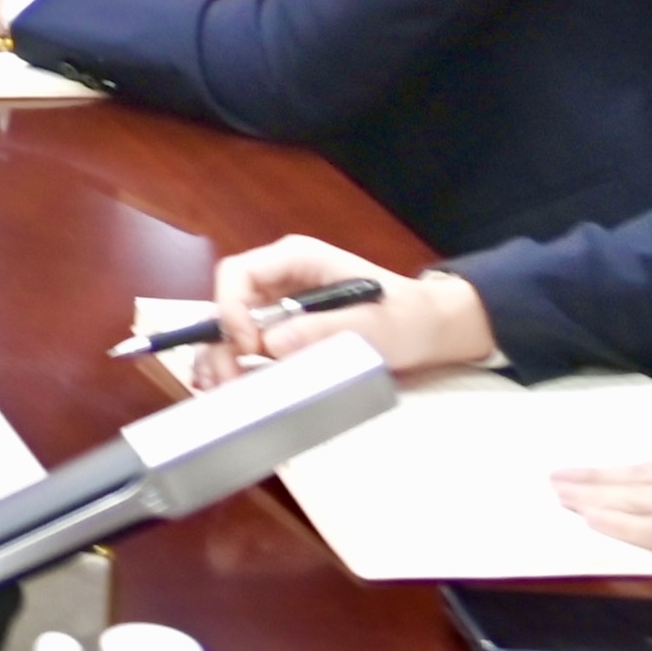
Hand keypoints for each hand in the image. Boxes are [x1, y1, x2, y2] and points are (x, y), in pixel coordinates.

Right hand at [199, 237, 492, 382]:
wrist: (430, 330)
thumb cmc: (407, 317)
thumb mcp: (374, 324)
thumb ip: (324, 329)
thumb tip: (269, 343)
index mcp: (296, 260)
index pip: (239, 273)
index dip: (230, 309)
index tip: (245, 347)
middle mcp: (279, 279)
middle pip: (228, 304)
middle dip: (221, 343)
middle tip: (227, 383)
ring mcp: (279, 306)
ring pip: (231, 328)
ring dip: (222, 358)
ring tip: (222, 390)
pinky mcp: (285, 332)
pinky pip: (249, 346)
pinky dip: (238, 367)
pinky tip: (235, 388)